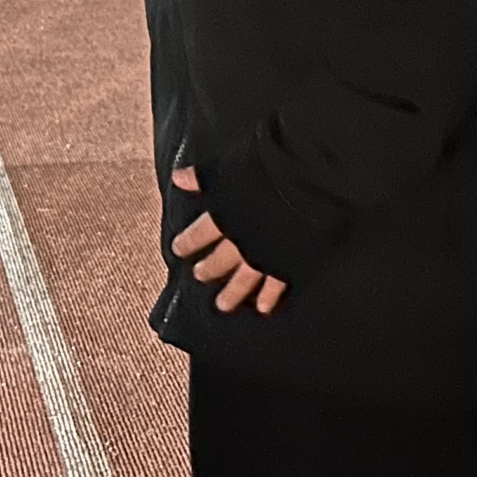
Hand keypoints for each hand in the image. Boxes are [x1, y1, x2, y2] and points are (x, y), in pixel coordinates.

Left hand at [169, 167, 286, 315]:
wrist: (299, 185)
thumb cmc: (262, 170)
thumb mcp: (225, 169)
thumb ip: (201, 177)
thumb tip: (177, 178)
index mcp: (223, 216)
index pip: (200, 233)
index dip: (188, 242)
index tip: (178, 250)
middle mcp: (239, 240)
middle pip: (220, 260)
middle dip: (209, 268)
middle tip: (199, 275)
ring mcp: (262, 255)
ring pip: (243, 279)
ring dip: (232, 292)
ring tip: (222, 305)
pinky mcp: (286, 263)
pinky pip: (275, 284)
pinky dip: (269, 296)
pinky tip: (262, 308)